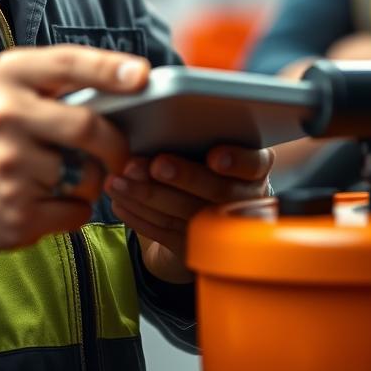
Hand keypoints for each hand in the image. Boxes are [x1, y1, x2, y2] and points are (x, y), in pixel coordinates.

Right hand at [0, 45, 148, 252]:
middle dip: (116, 143)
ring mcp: (8, 166)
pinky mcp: (16, 212)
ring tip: (70, 174)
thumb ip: (66, 80)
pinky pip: (77, 212)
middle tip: (120, 151)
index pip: (68, 64)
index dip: (109, 69)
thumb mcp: (19, 87)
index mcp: (11, 75)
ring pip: (87, 176)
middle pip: (87, 127)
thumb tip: (136, 80)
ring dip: (92, 180)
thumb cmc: (1, 127)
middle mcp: (5, 116)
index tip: (143, 75)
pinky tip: (54, 199)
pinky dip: (77, 208)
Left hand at [105, 146, 273, 284]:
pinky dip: (138, 216)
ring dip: (145, 196)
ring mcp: (221, 228)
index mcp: (254, 170)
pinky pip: (166, 233)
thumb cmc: (210, 166)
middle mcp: (245, 200)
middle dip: (179, 177)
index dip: (236, 161)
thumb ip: (201, 139)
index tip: (214, 157)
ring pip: (184, 214)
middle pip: (216, 192)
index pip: (254, 164)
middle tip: (147, 164)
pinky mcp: (196, 248)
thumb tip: (163, 122)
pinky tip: (119, 201)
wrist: (216, 211)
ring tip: (116, 181)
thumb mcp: (217, 148)